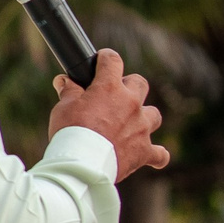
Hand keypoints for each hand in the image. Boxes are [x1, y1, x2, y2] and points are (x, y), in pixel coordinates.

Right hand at [49, 49, 169, 180]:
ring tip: (131, 124)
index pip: (112, 61)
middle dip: (129, 86)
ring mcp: (141, 127)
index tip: (101, 61)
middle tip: (114, 96)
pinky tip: (154, 156)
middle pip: (140, 83)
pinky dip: (157, 155)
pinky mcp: (144, 151)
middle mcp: (131, 104)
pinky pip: (160, 154)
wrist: (82, 164)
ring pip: (154, 114)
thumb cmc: (70, 133)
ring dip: (144, 117)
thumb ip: (69, 91)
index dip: (106, 58)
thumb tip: (65, 81)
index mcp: (110, 88)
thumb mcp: (63, 107)